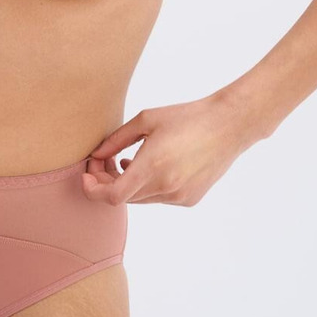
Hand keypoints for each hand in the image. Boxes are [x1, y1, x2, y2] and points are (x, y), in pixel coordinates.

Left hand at [81, 90, 259, 206]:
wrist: (229, 125)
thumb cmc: (186, 116)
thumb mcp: (146, 120)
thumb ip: (116, 140)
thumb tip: (96, 155)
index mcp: (153, 166)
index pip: (113, 196)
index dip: (94, 190)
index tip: (88, 175)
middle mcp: (166, 187)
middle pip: (123, 197)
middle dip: (107, 182)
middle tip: (105, 161)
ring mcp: (179, 196)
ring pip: (140, 199)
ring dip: (127, 185)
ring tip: (125, 161)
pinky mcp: (190, 200)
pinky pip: (159, 199)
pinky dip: (147, 187)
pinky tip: (151, 167)